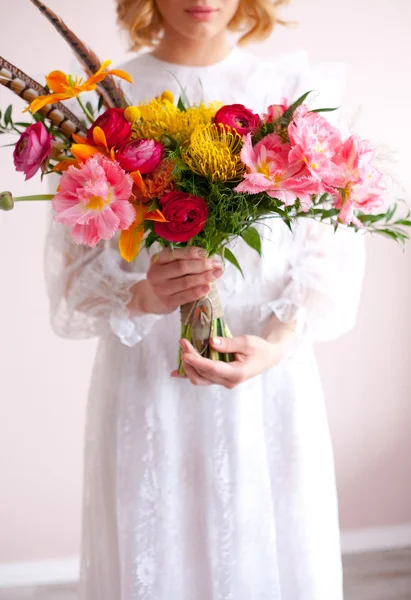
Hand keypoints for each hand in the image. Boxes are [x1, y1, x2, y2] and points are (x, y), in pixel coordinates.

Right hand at [128, 247, 223, 315]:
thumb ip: (183, 259)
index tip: (207, 253)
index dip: (193, 252)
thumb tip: (208, 257)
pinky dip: (197, 292)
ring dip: (203, 278)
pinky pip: (185, 296)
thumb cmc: (165, 277)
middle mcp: (157, 273)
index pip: (176, 253)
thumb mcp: (168, 264)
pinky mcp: (167, 302)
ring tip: (216, 274)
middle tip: (216, 264)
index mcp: (157, 259)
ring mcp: (161, 289)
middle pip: (182, 267)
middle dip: (202, 265)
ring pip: (185, 282)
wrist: (151, 298)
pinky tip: (207, 288)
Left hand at [172, 325, 295, 388]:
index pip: (212, 369)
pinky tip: (176, 372)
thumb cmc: (259, 348)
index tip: (185, 351)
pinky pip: (202, 378)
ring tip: (182, 349)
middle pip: (202, 375)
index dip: (197, 361)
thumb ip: (228, 343)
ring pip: (200, 379)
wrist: (268, 357)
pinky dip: (189, 374)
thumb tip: (211, 342)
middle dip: (190, 359)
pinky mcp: (220, 379)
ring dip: (188, 365)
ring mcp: (223, 382)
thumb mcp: (247, 342)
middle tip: (183, 342)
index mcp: (237, 373)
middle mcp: (228, 382)